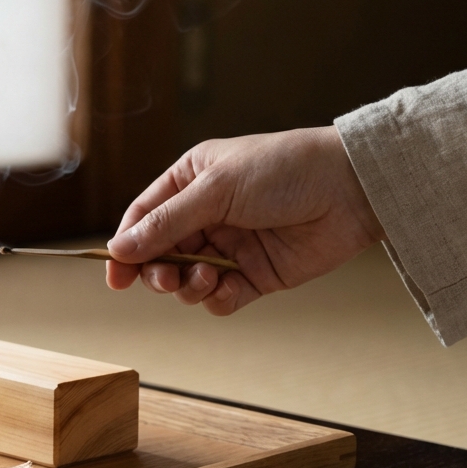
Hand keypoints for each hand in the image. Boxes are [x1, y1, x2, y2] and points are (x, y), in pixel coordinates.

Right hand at [106, 126, 383, 313]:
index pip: (144, 218)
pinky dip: (217, 298)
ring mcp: (231, 246)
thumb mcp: (216, 189)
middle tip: (165, 279)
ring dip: (189, 286)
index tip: (116, 276)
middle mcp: (206, 215)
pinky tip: (226, 287)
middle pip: (161, 255)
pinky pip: (221, 297)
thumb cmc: (284, 170)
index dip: (126, 247)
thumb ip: (167, 223)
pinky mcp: (257, 274)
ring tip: (206, 277)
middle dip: (158, 272)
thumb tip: (119, 249)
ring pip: (188, 280)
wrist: (350, 188)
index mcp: (190, 182)